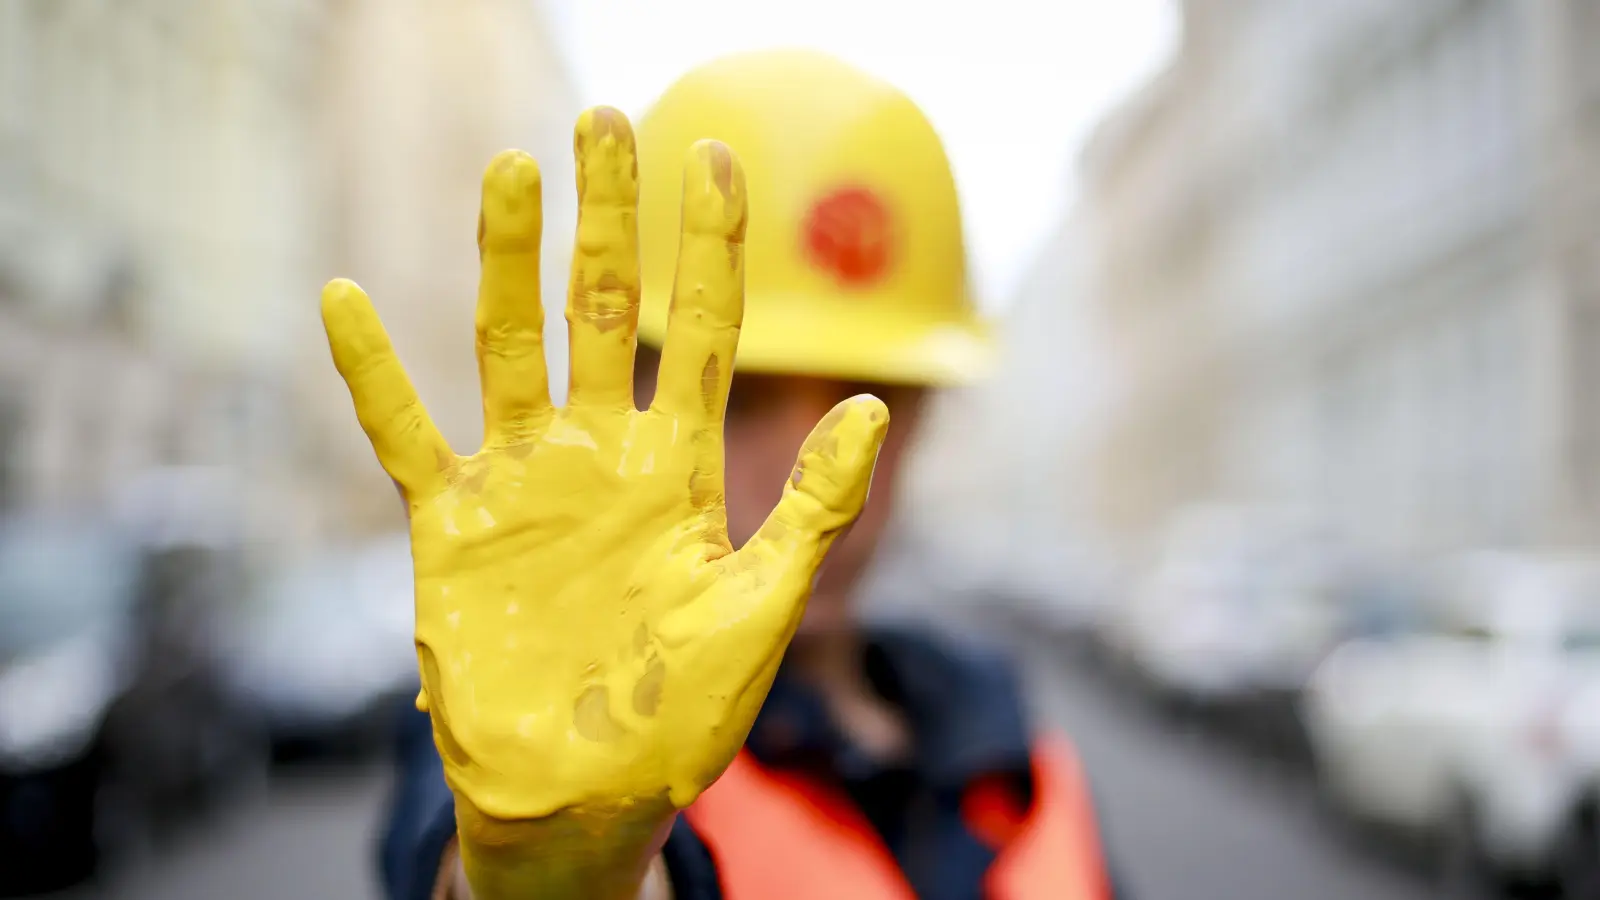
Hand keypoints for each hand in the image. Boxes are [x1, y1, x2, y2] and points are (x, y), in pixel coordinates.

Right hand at [322, 107, 888, 888]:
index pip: (703, 332)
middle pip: (603, 310)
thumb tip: (873, 408)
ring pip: (510, 345)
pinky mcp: (453, 526)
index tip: (717, 163)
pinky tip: (346, 300)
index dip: (710, 248)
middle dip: (607, 220)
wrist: (585, 794)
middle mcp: (600, 454)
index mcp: (681, 468)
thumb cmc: (680, 712)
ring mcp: (524, 482)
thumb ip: (811, 510)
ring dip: (507, 260)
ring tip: (510, 170)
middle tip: (606, 124)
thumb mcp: (760, 609)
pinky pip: (404, 435)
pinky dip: (374, 374)